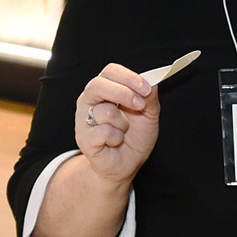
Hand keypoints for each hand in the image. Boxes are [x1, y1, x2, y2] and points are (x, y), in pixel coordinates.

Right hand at [75, 64, 161, 185]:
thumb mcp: (149, 115)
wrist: (126, 165)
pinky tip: (115, 142)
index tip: (146, 88)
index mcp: (105, 89)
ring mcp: (83, 119)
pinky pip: (103, 132)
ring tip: (124, 131)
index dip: (128, 77)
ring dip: (123, 124)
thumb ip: (150, 98)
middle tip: (140, 106)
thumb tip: (152, 81)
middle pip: (98, 84)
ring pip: (105, 111)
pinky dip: (116, 138)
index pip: (111, 71)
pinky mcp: (83, 137)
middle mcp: (90, 100)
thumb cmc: (134, 137)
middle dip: (123, 93)